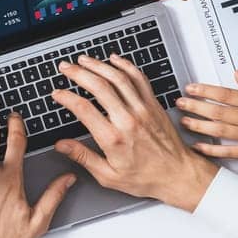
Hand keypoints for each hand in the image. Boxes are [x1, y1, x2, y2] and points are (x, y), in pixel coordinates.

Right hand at [52, 55, 217, 210]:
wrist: (180, 175)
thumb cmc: (147, 177)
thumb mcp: (109, 176)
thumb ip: (83, 157)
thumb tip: (62, 145)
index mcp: (113, 138)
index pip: (83, 109)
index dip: (66, 97)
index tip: (57, 93)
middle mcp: (128, 120)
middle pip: (99, 87)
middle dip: (78, 73)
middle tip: (65, 68)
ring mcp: (143, 110)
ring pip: (118, 78)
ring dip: (98, 65)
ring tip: (83, 60)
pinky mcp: (154, 105)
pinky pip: (139, 79)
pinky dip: (125, 65)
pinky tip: (114, 60)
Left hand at [177, 70, 237, 172]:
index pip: (227, 95)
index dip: (205, 91)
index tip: (191, 88)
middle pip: (219, 112)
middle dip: (196, 106)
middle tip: (180, 103)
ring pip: (220, 130)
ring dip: (199, 126)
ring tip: (184, 121)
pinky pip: (229, 152)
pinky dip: (212, 150)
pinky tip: (198, 146)